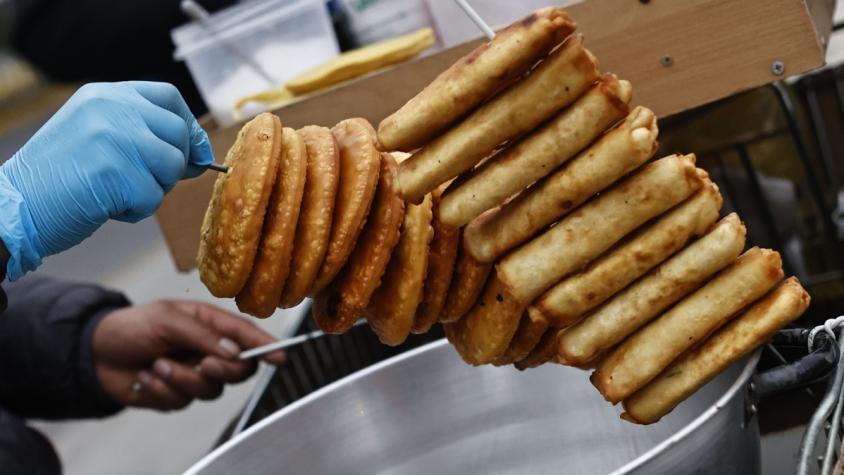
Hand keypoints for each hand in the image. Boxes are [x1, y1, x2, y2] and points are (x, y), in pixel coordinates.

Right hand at [0, 82, 213, 278]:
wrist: (15, 206)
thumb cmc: (57, 179)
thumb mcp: (96, 136)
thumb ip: (140, 133)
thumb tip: (198, 153)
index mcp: (106, 95)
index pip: (168, 97)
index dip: (188, 125)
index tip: (193, 150)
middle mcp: (111, 108)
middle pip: (178, 132)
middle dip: (176, 164)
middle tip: (150, 182)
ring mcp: (114, 137)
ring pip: (172, 165)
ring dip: (155, 189)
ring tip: (119, 193)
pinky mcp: (115, 171)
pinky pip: (153, 197)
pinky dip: (135, 211)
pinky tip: (105, 207)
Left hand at [93, 300, 285, 410]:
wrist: (95, 353)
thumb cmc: (132, 326)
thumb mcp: (168, 319)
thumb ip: (203, 336)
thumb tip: (234, 352)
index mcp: (211, 325)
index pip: (247, 336)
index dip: (267, 346)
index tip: (281, 356)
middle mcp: (209, 350)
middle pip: (239, 369)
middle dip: (222, 368)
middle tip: (202, 362)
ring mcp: (195, 374)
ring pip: (211, 389)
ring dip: (182, 378)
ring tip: (157, 365)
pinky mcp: (178, 394)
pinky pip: (183, 401)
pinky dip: (162, 389)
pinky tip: (145, 377)